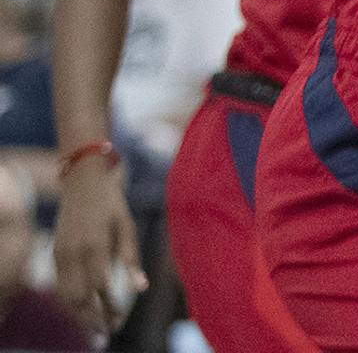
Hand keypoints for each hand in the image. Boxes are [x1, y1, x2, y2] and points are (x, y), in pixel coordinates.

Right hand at [53, 158, 144, 340]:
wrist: (82, 182)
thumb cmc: (112, 204)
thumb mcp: (127, 226)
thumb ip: (131, 259)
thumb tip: (141, 289)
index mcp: (94, 246)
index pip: (101, 288)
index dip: (109, 306)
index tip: (120, 319)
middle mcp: (73, 254)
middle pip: (78, 298)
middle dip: (91, 319)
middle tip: (106, 335)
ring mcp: (60, 255)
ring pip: (65, 296)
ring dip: (79, 315)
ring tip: (95, 328)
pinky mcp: (55, 255)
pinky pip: (60, 286)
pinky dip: (70, 302)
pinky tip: (82, 309)